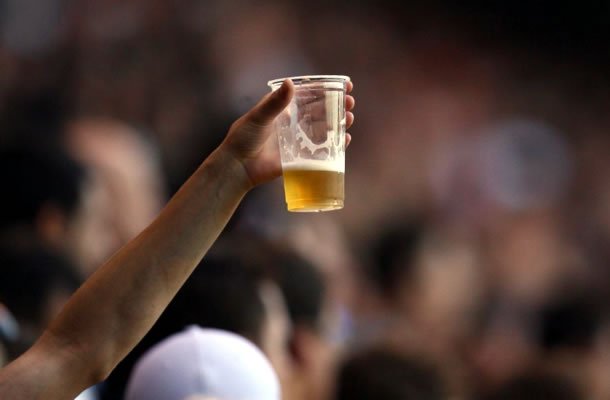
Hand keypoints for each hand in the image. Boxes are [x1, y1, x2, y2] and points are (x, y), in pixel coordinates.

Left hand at [220, 79, 354, 188]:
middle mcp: (293, 122)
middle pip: (321, 111)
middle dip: (338, 105)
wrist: (237, 168)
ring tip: (350, 118)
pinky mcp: (300, 157)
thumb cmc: (243, 139)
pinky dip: (335, 145)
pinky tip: (345, 140)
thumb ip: (274, 103)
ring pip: (324, 129)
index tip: (345, 84)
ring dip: (340, 123)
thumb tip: (291, 83)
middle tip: (350, 102)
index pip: (309, 94)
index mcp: (284, 108)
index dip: (328, 88)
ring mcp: (298, 140)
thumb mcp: (259, 117)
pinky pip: (321, 150)